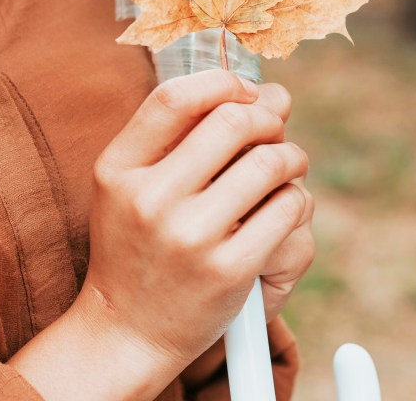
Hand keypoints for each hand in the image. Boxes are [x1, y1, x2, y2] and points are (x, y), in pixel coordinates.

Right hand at [12, 70, 314, 398]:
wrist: (127, 332)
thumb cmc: (138, 245)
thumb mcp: (131, 184)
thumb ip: (184, 134)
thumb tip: (274, 92)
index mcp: (119, 170)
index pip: (176, 98)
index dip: (223, 82)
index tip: (245, 92)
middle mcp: (150, 200)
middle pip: (233, 122)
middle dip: (267, 119)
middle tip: (273, 134)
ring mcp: (191, 237)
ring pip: (271, 163)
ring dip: (291, 157)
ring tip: (286, 168)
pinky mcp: (230, 270)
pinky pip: (288, 208)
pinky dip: (296, 199)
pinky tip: (283, 207)